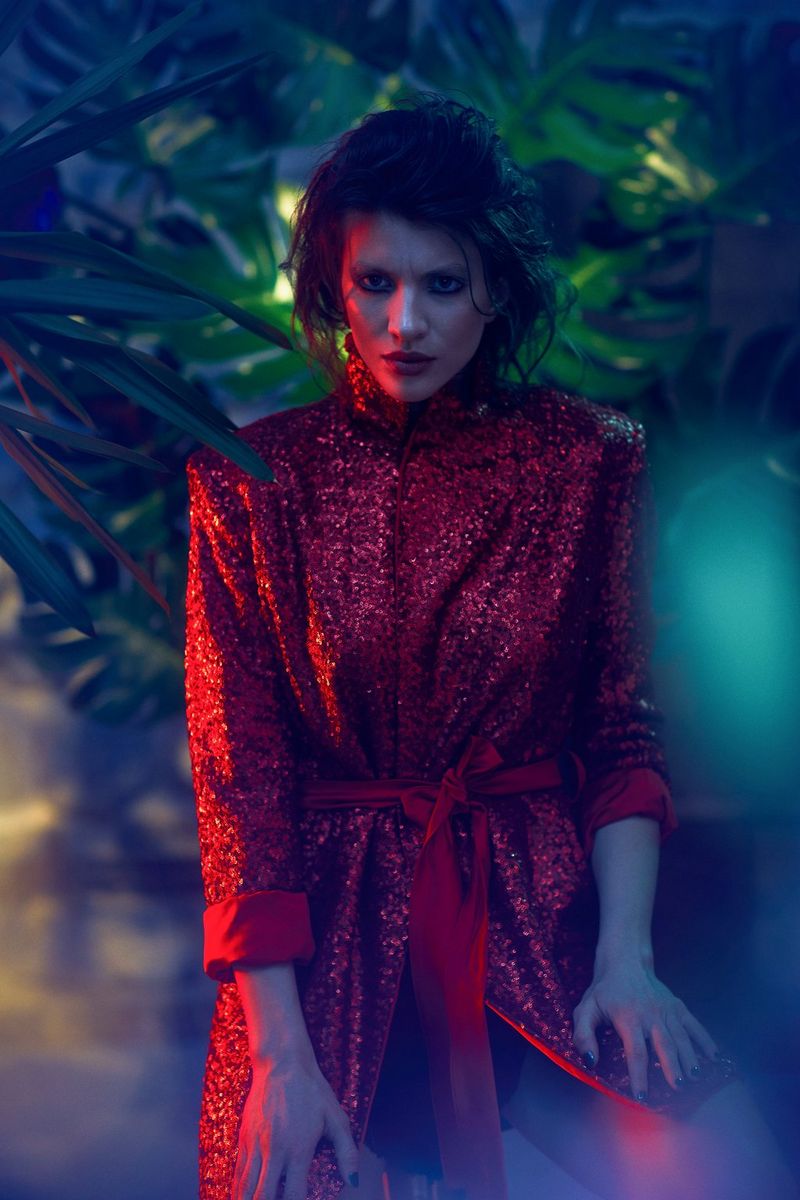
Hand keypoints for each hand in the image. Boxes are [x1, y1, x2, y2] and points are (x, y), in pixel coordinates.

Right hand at [231, 1053, 359, 1199]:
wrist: (281, 1063)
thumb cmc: (312, 1090)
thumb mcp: (336, 1117)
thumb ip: (347, 1152)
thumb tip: (354, 1181)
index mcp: (299, 1148)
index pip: (294, 1195)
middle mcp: (274, 1150)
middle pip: (263, 1196)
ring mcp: (256, 1144)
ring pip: (245, 1187)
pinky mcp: (244, 1137)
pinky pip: (238, 1172)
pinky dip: (237, 1189)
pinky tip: (241, 1197)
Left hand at [571, 956, 719, 1100]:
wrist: (624, 961)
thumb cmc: (603, 991)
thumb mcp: (585, 1009)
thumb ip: (583, 1035)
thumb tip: (590, 1061)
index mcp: (627, 1017)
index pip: (635, 1052)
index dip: (639, 1075)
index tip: (642, 1097)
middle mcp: (650, 1013)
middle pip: (664, 1044)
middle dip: (672, 1067)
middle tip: (678, 1088)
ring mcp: (666, 1009)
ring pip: (681, 1036)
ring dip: (689, 1057)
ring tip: (695, 1077)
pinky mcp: (677, 1005)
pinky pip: (693, 1023)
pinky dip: (705, 1039)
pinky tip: (714, 1056)